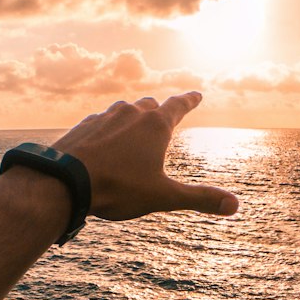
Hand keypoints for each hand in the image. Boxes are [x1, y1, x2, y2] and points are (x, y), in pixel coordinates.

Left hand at [51, 92, 238, 220]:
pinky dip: (109, 128)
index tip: (197, 94)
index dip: (190, 100)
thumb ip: (199, 199)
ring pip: (125, 109)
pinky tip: (105, 140)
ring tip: (135, 127)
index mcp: (155, 126)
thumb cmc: (117, 188)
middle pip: (151, 104)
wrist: (64, 181)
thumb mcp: (163, 197)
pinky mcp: (83, 126)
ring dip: (133, 116)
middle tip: (166, 112)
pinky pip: (101, 121)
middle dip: (160, 109)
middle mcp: (131, 113)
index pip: (179, 105)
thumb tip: (235, 205)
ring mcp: (104, 117)